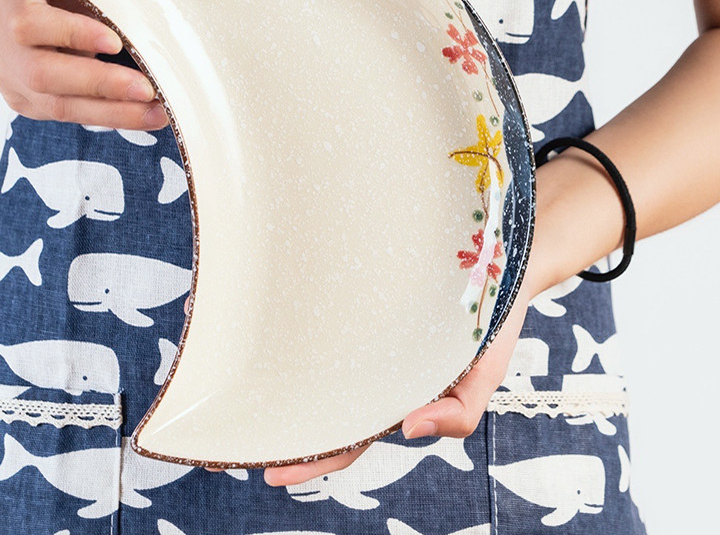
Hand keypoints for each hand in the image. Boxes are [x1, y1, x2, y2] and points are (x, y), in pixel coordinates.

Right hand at [0, 0, 188, 129]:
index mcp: (12, 2)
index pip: (32, 23)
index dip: (72, 34)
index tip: (114, 41)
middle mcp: (7, 49)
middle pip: (45, 75)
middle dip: (99, 84)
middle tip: (148, 89)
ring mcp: (14, 83)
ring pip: (58, 107)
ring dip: (112, 114)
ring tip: (158, 114)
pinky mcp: (28, 107)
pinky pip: (66, 117)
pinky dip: (105, 118)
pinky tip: (141, 118)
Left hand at [260, 275, 537, 486]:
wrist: (501, 262)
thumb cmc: (492, 323)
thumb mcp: (486, 375)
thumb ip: (459, 413)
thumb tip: (409, 431)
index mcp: (399, 396)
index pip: (351, 437)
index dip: (315, 459)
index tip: (274, 474)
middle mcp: (375, 370)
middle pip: (324, 408)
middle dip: (283, 431)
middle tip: (234, 447)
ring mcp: (365, 336)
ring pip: (320, 367)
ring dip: (283, 382)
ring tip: (238, 395)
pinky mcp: (362, 298)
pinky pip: (328, 322)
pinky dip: (302, 334)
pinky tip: (273, 333)